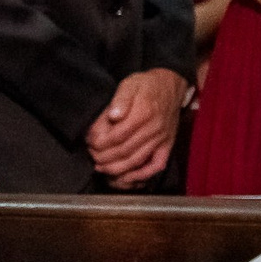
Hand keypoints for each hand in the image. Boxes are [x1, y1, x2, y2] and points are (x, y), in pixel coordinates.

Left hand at [85, 68, 184, 187]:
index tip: (89, 141)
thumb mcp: (130, 84)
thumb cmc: (148, 85)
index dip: (99, 142)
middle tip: (92, 155)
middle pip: (124, 151)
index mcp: (144, 113)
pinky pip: (156, 165)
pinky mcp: (167, 145)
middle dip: (103, 157)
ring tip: (101, 167)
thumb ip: (121, 99)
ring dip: (116, 168)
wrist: (171, 85)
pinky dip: (141, 175)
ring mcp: (161, 139)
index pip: (117, 136)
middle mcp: (154, 129)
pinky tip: (126, 177)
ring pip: (136, 161)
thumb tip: (113, 115)